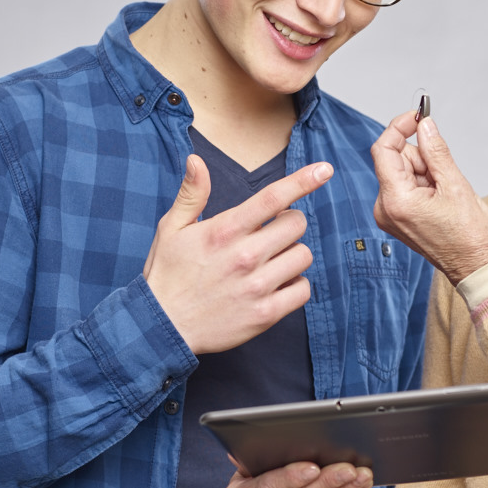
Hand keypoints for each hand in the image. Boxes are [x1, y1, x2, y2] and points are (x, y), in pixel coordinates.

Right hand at [142, 156, 332, 352]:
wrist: (163, 327)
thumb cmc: (168, 275)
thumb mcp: (171, 229)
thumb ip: (191, 194)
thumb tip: (196, 160)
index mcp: (224, 231)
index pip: (273, 198)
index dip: (303, 180)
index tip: (324, 169)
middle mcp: (245, 256)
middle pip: (296, 224)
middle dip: (288, 223)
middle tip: (270, 234)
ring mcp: (257, 286)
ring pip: (303, 256)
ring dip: (292, 255)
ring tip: (270, 262)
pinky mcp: (266, 314)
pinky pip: (303, 290)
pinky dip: (295, 285)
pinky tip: (276, 285)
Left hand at [371, 111, 487, 284]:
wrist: (475, 266)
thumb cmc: (470, 236)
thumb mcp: (455, 184)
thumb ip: (436, 151)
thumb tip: (425, 125)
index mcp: (396, 201)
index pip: (384, 150)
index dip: (399, 128)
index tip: (418, 117)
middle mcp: (385, 209)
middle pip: (394, 160)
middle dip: (420, 158)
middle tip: (444, 174)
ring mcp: (390, 215)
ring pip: (401, 172)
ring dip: (424, 172)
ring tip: (445, 192)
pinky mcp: (397, 218)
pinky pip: (404, 187)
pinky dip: (422, 184)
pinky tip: (439, 199)